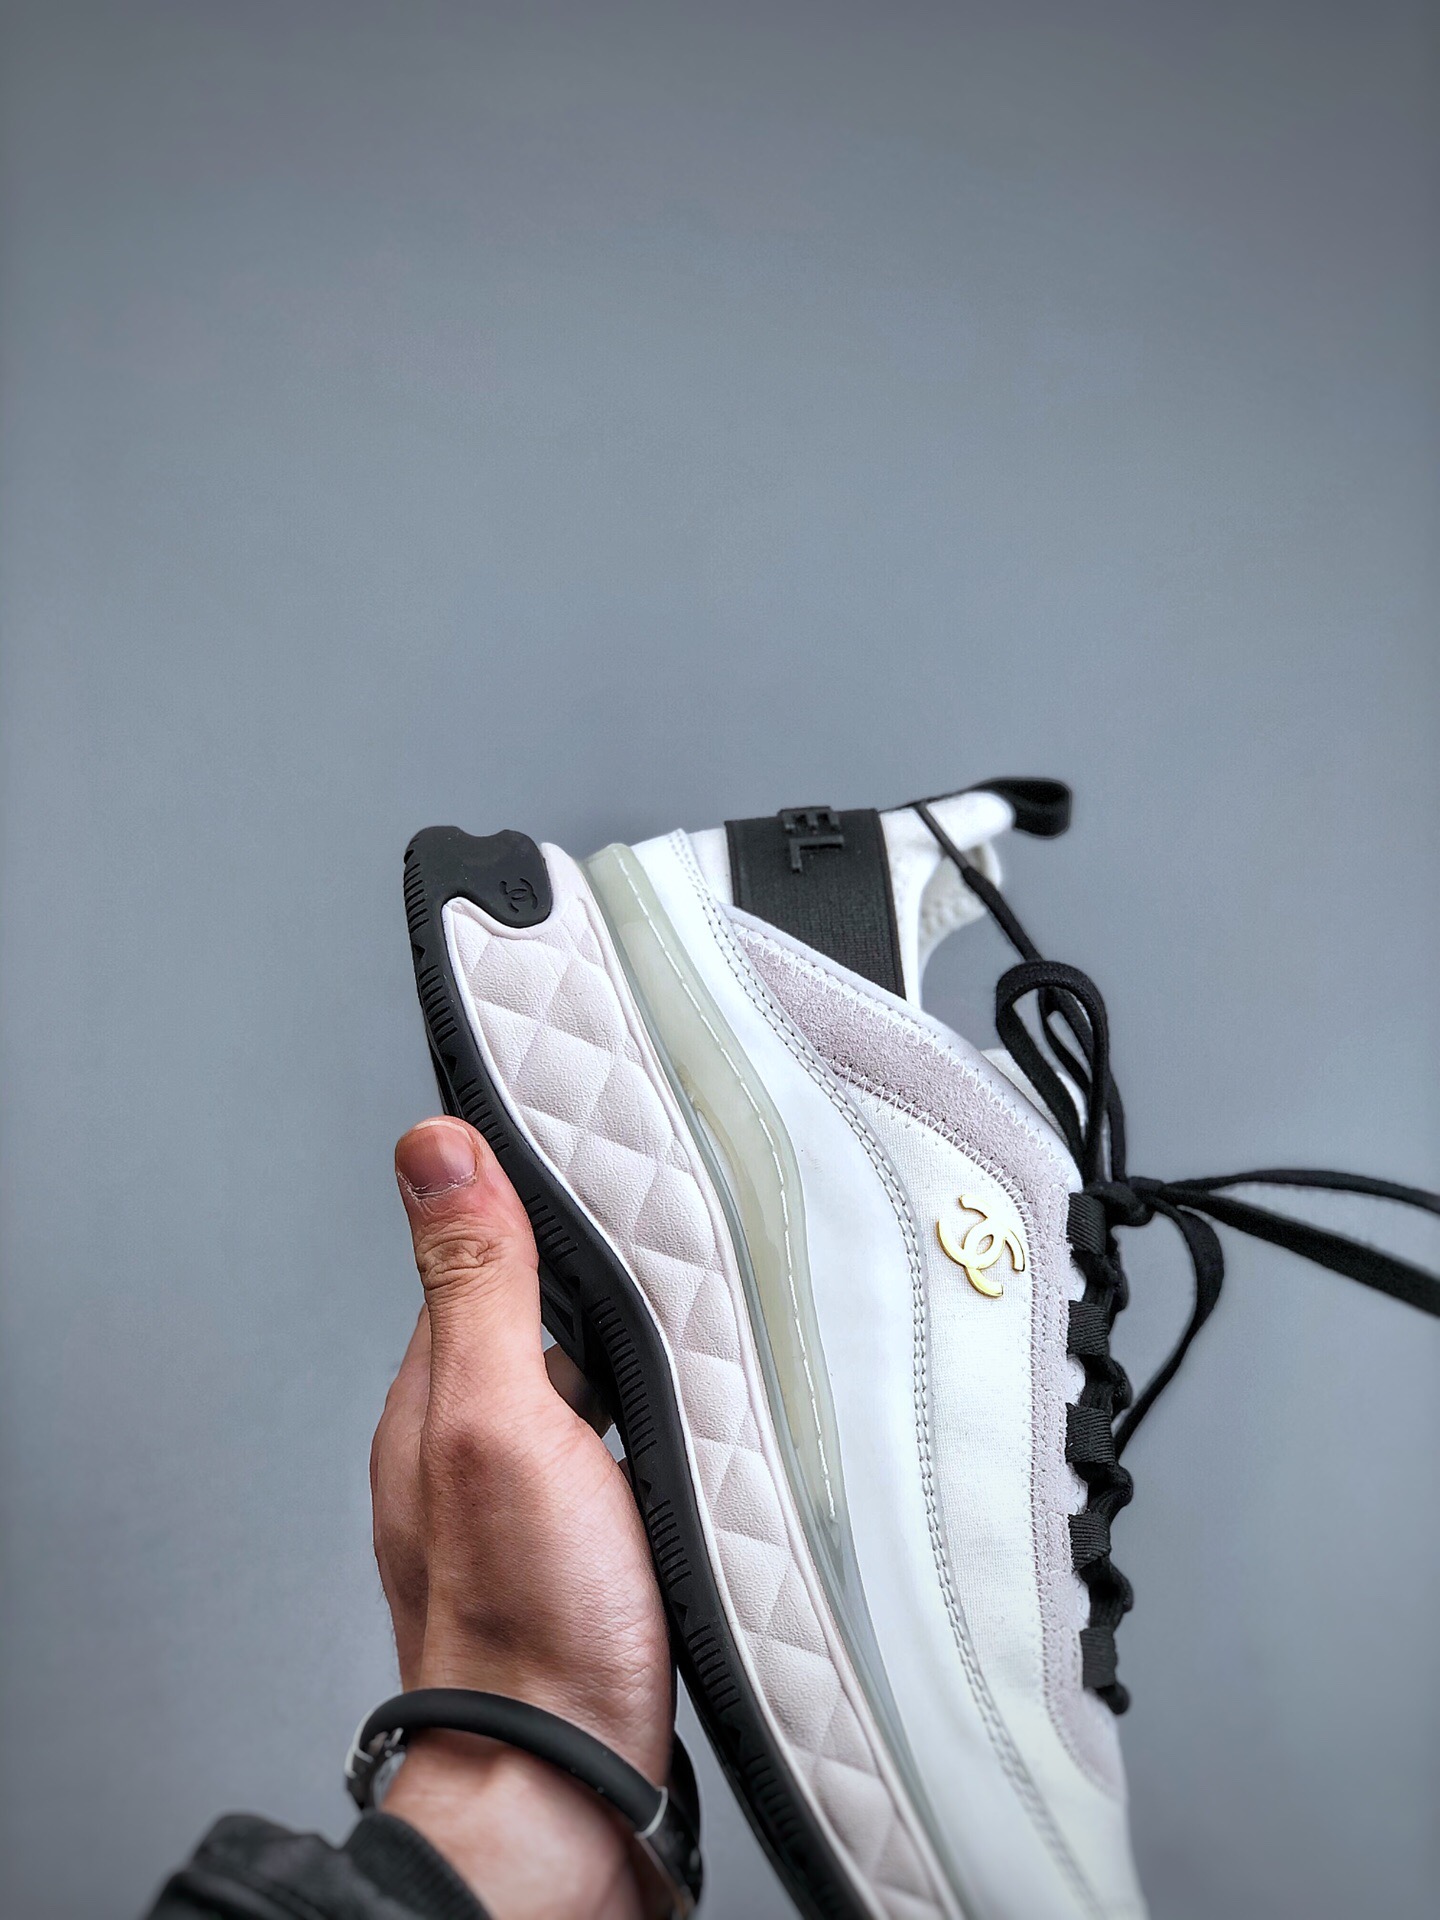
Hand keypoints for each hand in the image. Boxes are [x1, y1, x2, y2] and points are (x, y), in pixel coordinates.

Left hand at [370, 1117, 673, 1918]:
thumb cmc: (529, 1623)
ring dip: (632, 1354)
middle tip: (666, 1232)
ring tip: (694, 1312)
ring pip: (584, 1386)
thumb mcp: (500, 1419)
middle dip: (598, 1279)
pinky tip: (692, 1423)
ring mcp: (531, 1502)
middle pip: (538, 1318)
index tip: (584, 1144)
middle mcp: (475, 1443)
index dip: (531, 1200)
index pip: (479, 1255)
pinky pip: (616, 1451)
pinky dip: (650, 1422)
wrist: (568, 1788)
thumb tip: (434, 1146)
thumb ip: (476, 1283)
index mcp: (440, 1394)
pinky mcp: (587, 1551)